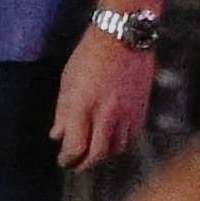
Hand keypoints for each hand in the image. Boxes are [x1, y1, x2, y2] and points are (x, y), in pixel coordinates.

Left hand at [52, 29, 157, 170]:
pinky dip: (121, 139)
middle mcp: (106, 114)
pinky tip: (114, 134)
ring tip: (96, 150)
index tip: (63, 159)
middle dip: (86, 164)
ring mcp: (127, 113)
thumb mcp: (68, 81)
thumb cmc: (90, 54)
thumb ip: (63, 112)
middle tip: (78, 164)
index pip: (76, 146)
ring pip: (117, 148)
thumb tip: (58, 136)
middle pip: (98, 154)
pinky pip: (132, 134)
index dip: (68, 158)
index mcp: (83, 105)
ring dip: (104, 153)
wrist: (124, 36)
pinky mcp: (142, 109)